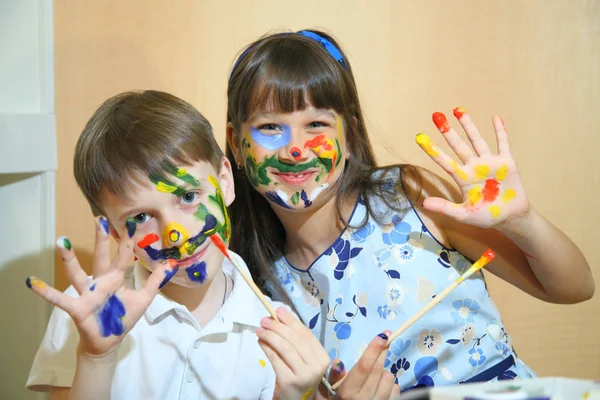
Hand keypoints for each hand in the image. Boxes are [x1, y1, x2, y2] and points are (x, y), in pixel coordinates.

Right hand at [26, 216, 176, 355]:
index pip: (123, 255)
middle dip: (100, 239)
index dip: (127, 240)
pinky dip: (46, 292)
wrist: (109, 342)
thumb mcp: (144, 298)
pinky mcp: (78, 307)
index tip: (131, 222)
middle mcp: (100, 281)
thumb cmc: (123, 317)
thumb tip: (171, 263)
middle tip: (99, 218)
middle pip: (100, 257)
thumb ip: (155, 280)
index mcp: (116, 278)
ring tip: (62, 241)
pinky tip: (33, 282)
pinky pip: (60, 299)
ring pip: (77, 273)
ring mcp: (87, 293)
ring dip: (69, 258)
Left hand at [257, 307, 329, 399]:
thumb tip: (278, 317)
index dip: (291, 321)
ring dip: (270, 336)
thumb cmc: (299, 377)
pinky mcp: (288, 381)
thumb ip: (295, 341)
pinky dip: (267, 348)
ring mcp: (303, 375)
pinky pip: (276, 359)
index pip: (306, 334)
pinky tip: (261, 342)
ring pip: (285, 348)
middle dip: (278, 326)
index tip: (279, 310)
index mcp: (323, 358)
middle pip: (295, 339)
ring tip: (260, 330)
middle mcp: (317, 366)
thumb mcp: (303, 360)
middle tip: (264, 319)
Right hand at [323, 331, 400, 399]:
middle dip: (382, 352)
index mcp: (347, 394)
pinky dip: (390, 385)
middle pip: (378, 370)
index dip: (373, 350)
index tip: (383, 335)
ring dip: (384, 372)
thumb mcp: (324, 392)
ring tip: (375, 374)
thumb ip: (333, 377)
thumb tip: (339, 361)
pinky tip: (381, 386)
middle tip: (384, 340)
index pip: (363, 368)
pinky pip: (396, 390)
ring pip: (389, 379)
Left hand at [416, 107, 529, 228]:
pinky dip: (500, 131)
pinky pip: (503, 144)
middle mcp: (474, 166)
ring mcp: (490, 163)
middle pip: (458, 146)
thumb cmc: (486, 216)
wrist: (510, 218)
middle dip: (448, 131)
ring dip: (468, 125)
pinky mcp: (506, 162)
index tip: (419, 137)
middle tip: (436, 116)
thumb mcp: (463, 215)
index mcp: (463, 178)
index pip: (444, 161)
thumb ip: (445, 208)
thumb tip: (423, 204)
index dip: (432, 150)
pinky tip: (495, 118)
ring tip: (458, 110)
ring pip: (477, 140)